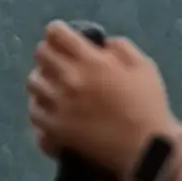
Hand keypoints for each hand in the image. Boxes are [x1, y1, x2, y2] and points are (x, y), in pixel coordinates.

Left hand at [28, 21, 174, 180]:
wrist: (145, 149)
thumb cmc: (148, 105)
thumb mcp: (143, 65)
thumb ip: (120, 47)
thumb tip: (100, 43)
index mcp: (91, 61)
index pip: (57, 33)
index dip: (58, 31)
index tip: (62, 36)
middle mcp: (69, 80)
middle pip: (41, 54)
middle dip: (49, 52)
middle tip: (58, 59)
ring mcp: (59, 106)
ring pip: (33, 82)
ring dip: (42, 78)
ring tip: (52, 84)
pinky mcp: (55, 130)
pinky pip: (34, 112)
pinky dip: (39, 106)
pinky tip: (51, 108)